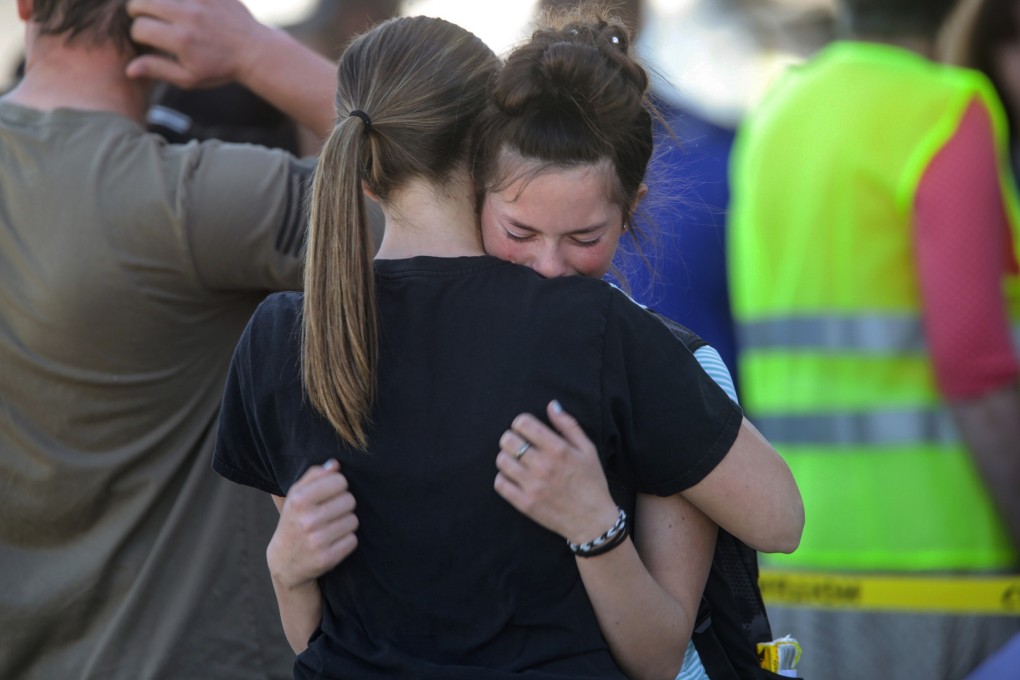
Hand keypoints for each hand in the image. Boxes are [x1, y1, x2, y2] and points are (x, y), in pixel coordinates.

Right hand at [125, 0, 267, 88]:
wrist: (254, 51)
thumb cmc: (220, 68)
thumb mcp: (190, 78)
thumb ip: (158, 70)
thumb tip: (128, 68)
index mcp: (181, 41)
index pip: (140, 28)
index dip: (139, 34)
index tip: (147, 39)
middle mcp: (188, 17)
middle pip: (142, 3)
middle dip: (137, 11)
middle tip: (144, 17)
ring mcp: (199, 0)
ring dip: (153, 0)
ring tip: (156, 8)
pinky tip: (176, 4)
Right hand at [267, 459, 358, 590]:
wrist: (284, 562)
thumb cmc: (294, 521)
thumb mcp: (296, 495)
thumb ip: (315, 475)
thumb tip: (335, 464)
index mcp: (299, 499)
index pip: (339, 481)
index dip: (338, 486)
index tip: (331, 494)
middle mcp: (307, 520)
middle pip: (350, 500)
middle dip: (344, 505)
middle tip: (331, 512)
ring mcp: (317, 541)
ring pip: (353, 520)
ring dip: (346, 523)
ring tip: (332, 527)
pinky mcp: (327, 558)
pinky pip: (353, 540)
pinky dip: (346, 540)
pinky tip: (333, 541)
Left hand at [494, 400, 618, 544]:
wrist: (593, 521)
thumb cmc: (592, 482)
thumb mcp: (588, 450)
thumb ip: (568, 426)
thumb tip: (552, 405)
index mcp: (559, 449)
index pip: (524, 424)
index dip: (520, 423)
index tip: (525, 429)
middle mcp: (543, 466)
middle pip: (508, 440)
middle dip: (511, 438)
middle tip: (518, 444)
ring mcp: (533, 486)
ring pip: (501, 460)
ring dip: (506, 457)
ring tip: (516, 461)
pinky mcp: (525, 504)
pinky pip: (500, 484)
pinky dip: (503, 478)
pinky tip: (514, 477)